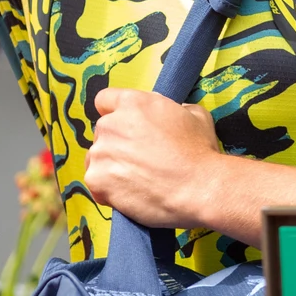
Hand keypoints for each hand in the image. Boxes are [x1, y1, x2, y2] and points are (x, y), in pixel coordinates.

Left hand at [83, 88, 223, 228]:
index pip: (104, 100)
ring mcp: (101, 152)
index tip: (125, 128)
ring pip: (96, 158)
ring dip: (110, 167)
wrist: (200, 189)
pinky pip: (95, 184)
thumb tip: (174, 112)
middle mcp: (111, 124)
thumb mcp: (195, 115)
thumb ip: (175, 108)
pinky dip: (108, 191)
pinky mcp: (97, 180)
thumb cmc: (200, 153)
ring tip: (136, 180)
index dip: (115, 114)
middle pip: (102, 132)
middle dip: (116, 144)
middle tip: (139, 160)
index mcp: (133, 102)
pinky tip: (129, 195)